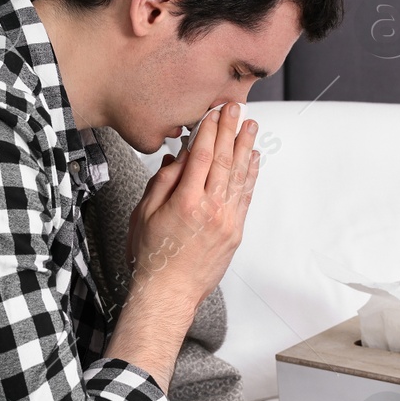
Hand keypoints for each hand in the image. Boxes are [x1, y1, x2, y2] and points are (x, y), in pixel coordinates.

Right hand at [126, 101, 260, 308]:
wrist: (169, 293)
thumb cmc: (151, 256)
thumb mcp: (144, 214)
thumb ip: (162, 182)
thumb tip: (179, 157)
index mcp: (185, 201)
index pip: (203, 155)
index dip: (210, 130)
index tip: (213, 112)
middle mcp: (211, 208)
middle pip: (225, 160)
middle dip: (231, 130)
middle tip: (236, 107)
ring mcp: (227, 221)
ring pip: (240, 176)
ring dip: (246, 147)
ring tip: (251, 125)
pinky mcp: (235, 232)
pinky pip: (246, 196)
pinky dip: (251, 175)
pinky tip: (254, 158)